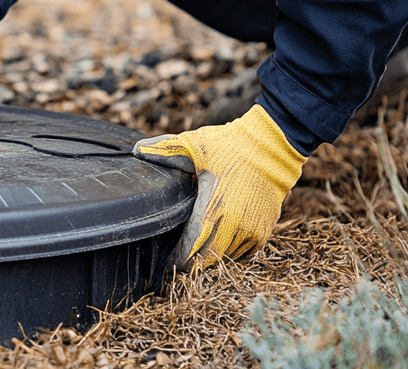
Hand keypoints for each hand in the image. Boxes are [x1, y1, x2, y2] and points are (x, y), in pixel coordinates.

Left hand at [132, 105, 305, 271]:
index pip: (190, 247)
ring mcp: (250, 231)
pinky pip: (243, 255)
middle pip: (205, 259)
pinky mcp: (264, 231)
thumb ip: (164, 150)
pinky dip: (230, 253)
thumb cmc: (229, 146)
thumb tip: (136, 150)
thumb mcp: (193, 145)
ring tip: (195, 252)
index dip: (176, 259)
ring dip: (209, 258)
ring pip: (223, 258)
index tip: (165, 263)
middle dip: (189, 263)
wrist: (272, 147)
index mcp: (211, 207)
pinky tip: (218, 243)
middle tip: (176, 261)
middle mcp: (232, 225)